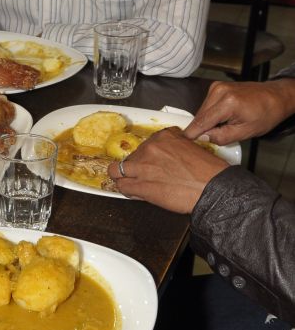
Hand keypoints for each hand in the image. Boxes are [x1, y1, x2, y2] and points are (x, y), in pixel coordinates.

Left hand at [106, 127, 228, 213]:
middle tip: (145, 174)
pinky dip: (126, 190)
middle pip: (132, 156)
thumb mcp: (193, 147)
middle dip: (137, 166)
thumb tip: (168, 155)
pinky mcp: (140, 186)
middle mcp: (151, 149)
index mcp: (164, 137)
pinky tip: (133, 192)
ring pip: (117, 170)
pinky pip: (122, 186)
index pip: (146, 143)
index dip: (147, 154)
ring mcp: (143, 167)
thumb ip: (175, 147)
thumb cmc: (208, 172)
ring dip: (122, 176)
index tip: (150, 161)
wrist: (213, 189)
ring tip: (128, 181)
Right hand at [184, 79, 294, 143]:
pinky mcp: (216, 87)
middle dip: (202, 129)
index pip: (201, 122)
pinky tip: (221, 118)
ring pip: (201, 112)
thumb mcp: (245, 132)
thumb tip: (202, 138)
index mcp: (228, 102)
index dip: (191, 135)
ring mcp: (217, 87)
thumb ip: (221, 137)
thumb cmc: (266, 114)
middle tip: (212, 138)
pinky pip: (205, 106)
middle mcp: (219, 91)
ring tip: (222, 126)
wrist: (276, 97)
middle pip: (199, 117)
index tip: (184, 145)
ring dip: (206, 122)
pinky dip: (209, 115)